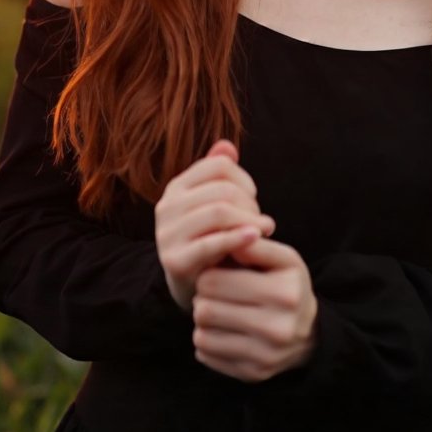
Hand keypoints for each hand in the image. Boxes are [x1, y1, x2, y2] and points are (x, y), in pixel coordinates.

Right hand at [155, 140, 275, 313]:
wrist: (195, 286)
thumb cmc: (211, 239)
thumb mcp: (214, 204)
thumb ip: (219, 174)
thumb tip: (227, 145)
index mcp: (177, 187)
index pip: (218, 166)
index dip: (244, 179)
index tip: (253, 198)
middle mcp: (167, 206)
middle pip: (221, 189)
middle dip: (249, 204)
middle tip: (262, 221)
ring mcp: (167, 233)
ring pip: (218, 212)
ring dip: (248, 220)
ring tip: (264, 231)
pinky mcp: (175, 260)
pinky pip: (212, 243)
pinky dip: (238, 238)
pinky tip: (256, 238)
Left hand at [192, 235, 318, 382]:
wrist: (310, 334)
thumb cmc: (289, 287)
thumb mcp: (284, 259)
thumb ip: (256, 246)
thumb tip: (229, 239)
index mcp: (284, 293)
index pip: (214, 282)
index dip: (208, 274)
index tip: (216, 274)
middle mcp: (277, 328)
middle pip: (205, 310)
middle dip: (203, 298)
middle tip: (211, 294)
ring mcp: (265, 356)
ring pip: (202, 335)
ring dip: (203, 321)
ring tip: (216, 311)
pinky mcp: (253, 374)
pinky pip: (207, 356)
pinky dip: (208, 341)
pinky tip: (222, 331)